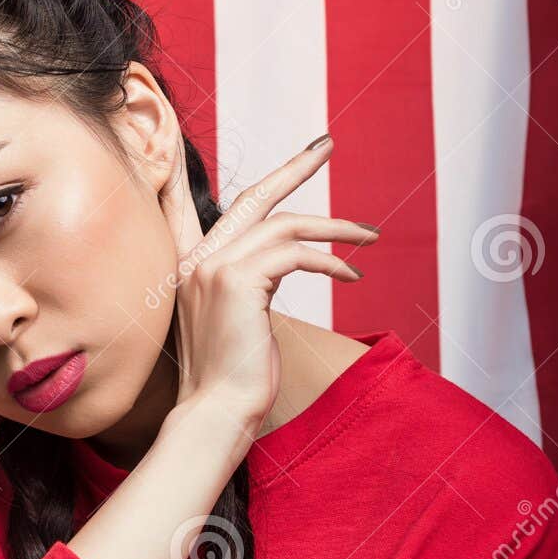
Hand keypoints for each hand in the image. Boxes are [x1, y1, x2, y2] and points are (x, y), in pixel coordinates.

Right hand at [157, 134, 379, 440]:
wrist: (215, 413)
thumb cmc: (231, 378)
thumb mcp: (237, 318)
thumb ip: (249, 280)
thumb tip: (282, 257)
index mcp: (188, 267)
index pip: (209, 204)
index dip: (234, 173)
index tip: (258, 151)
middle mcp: (195, 260)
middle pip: (253, 197)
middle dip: (294, 167)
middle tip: (328, 145)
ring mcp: (213, 267)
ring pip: (284, 225)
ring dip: (335, 229)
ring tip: (369, 236)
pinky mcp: (237, 281)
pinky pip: (295, 254)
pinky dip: (330, 260)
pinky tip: (352, 273)